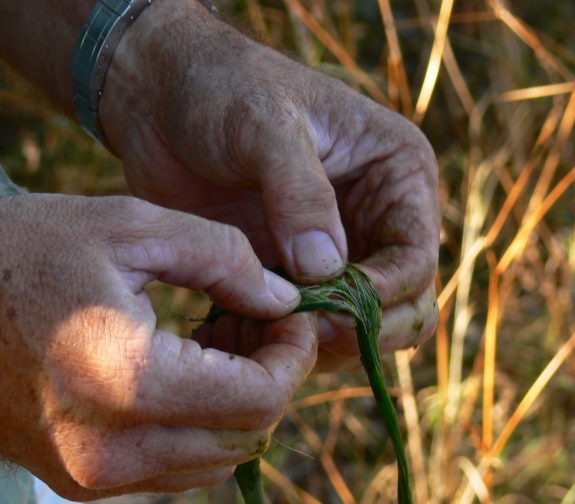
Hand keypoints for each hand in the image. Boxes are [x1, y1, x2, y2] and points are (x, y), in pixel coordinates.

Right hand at [0, 195, 316, 499]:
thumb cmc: (18, 251)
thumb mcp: (129, 225)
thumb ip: (224, 258)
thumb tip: (285, 300)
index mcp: (126, 382)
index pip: (259, 399)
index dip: (295, 357)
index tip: (296, 316)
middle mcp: (111, 449)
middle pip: (246, 437)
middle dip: (274, 378)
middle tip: (263, 321)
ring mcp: (93, 476)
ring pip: (217, 461)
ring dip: (241, 406)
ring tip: (226, 341)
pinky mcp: (80, 482)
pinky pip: (176, 468)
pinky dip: (202, 426)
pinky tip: (190, 371)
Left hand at [100, 0, 439, 370]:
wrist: (159, 98)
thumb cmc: (222, 88)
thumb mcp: (266, 124)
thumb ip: (300, 195)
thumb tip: (326, 270)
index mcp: (397, 175)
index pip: (415, 258)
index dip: (380, 295)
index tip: (327, 312)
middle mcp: (379, 219)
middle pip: (405, 305)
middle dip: (360, 329)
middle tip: (302, 334)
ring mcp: (339, 252)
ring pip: (361, 327)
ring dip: (324, 344)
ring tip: (266, 336)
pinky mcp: (295, 276)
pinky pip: (311, 327)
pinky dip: (286, 341)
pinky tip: (243, 335)